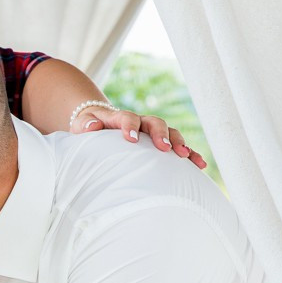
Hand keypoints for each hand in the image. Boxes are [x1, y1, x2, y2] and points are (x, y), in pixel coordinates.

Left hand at [72, 104, 207, 168]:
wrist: (100, 123)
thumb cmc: (90, 127)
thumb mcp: (82, 125)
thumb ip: (85, 125)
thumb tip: (90, 127)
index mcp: (119, 117)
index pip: (127, 118)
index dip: (130, 127)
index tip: (131, 140)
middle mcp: (140, 122)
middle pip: (154, 122)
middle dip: (161, 134)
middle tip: (165, 148)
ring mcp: (152, 132)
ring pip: (170, 132)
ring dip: (179, 143)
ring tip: (185, 156)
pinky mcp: (160, 143)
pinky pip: (177, 147)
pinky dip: (189, 154)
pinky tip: (199, 164)